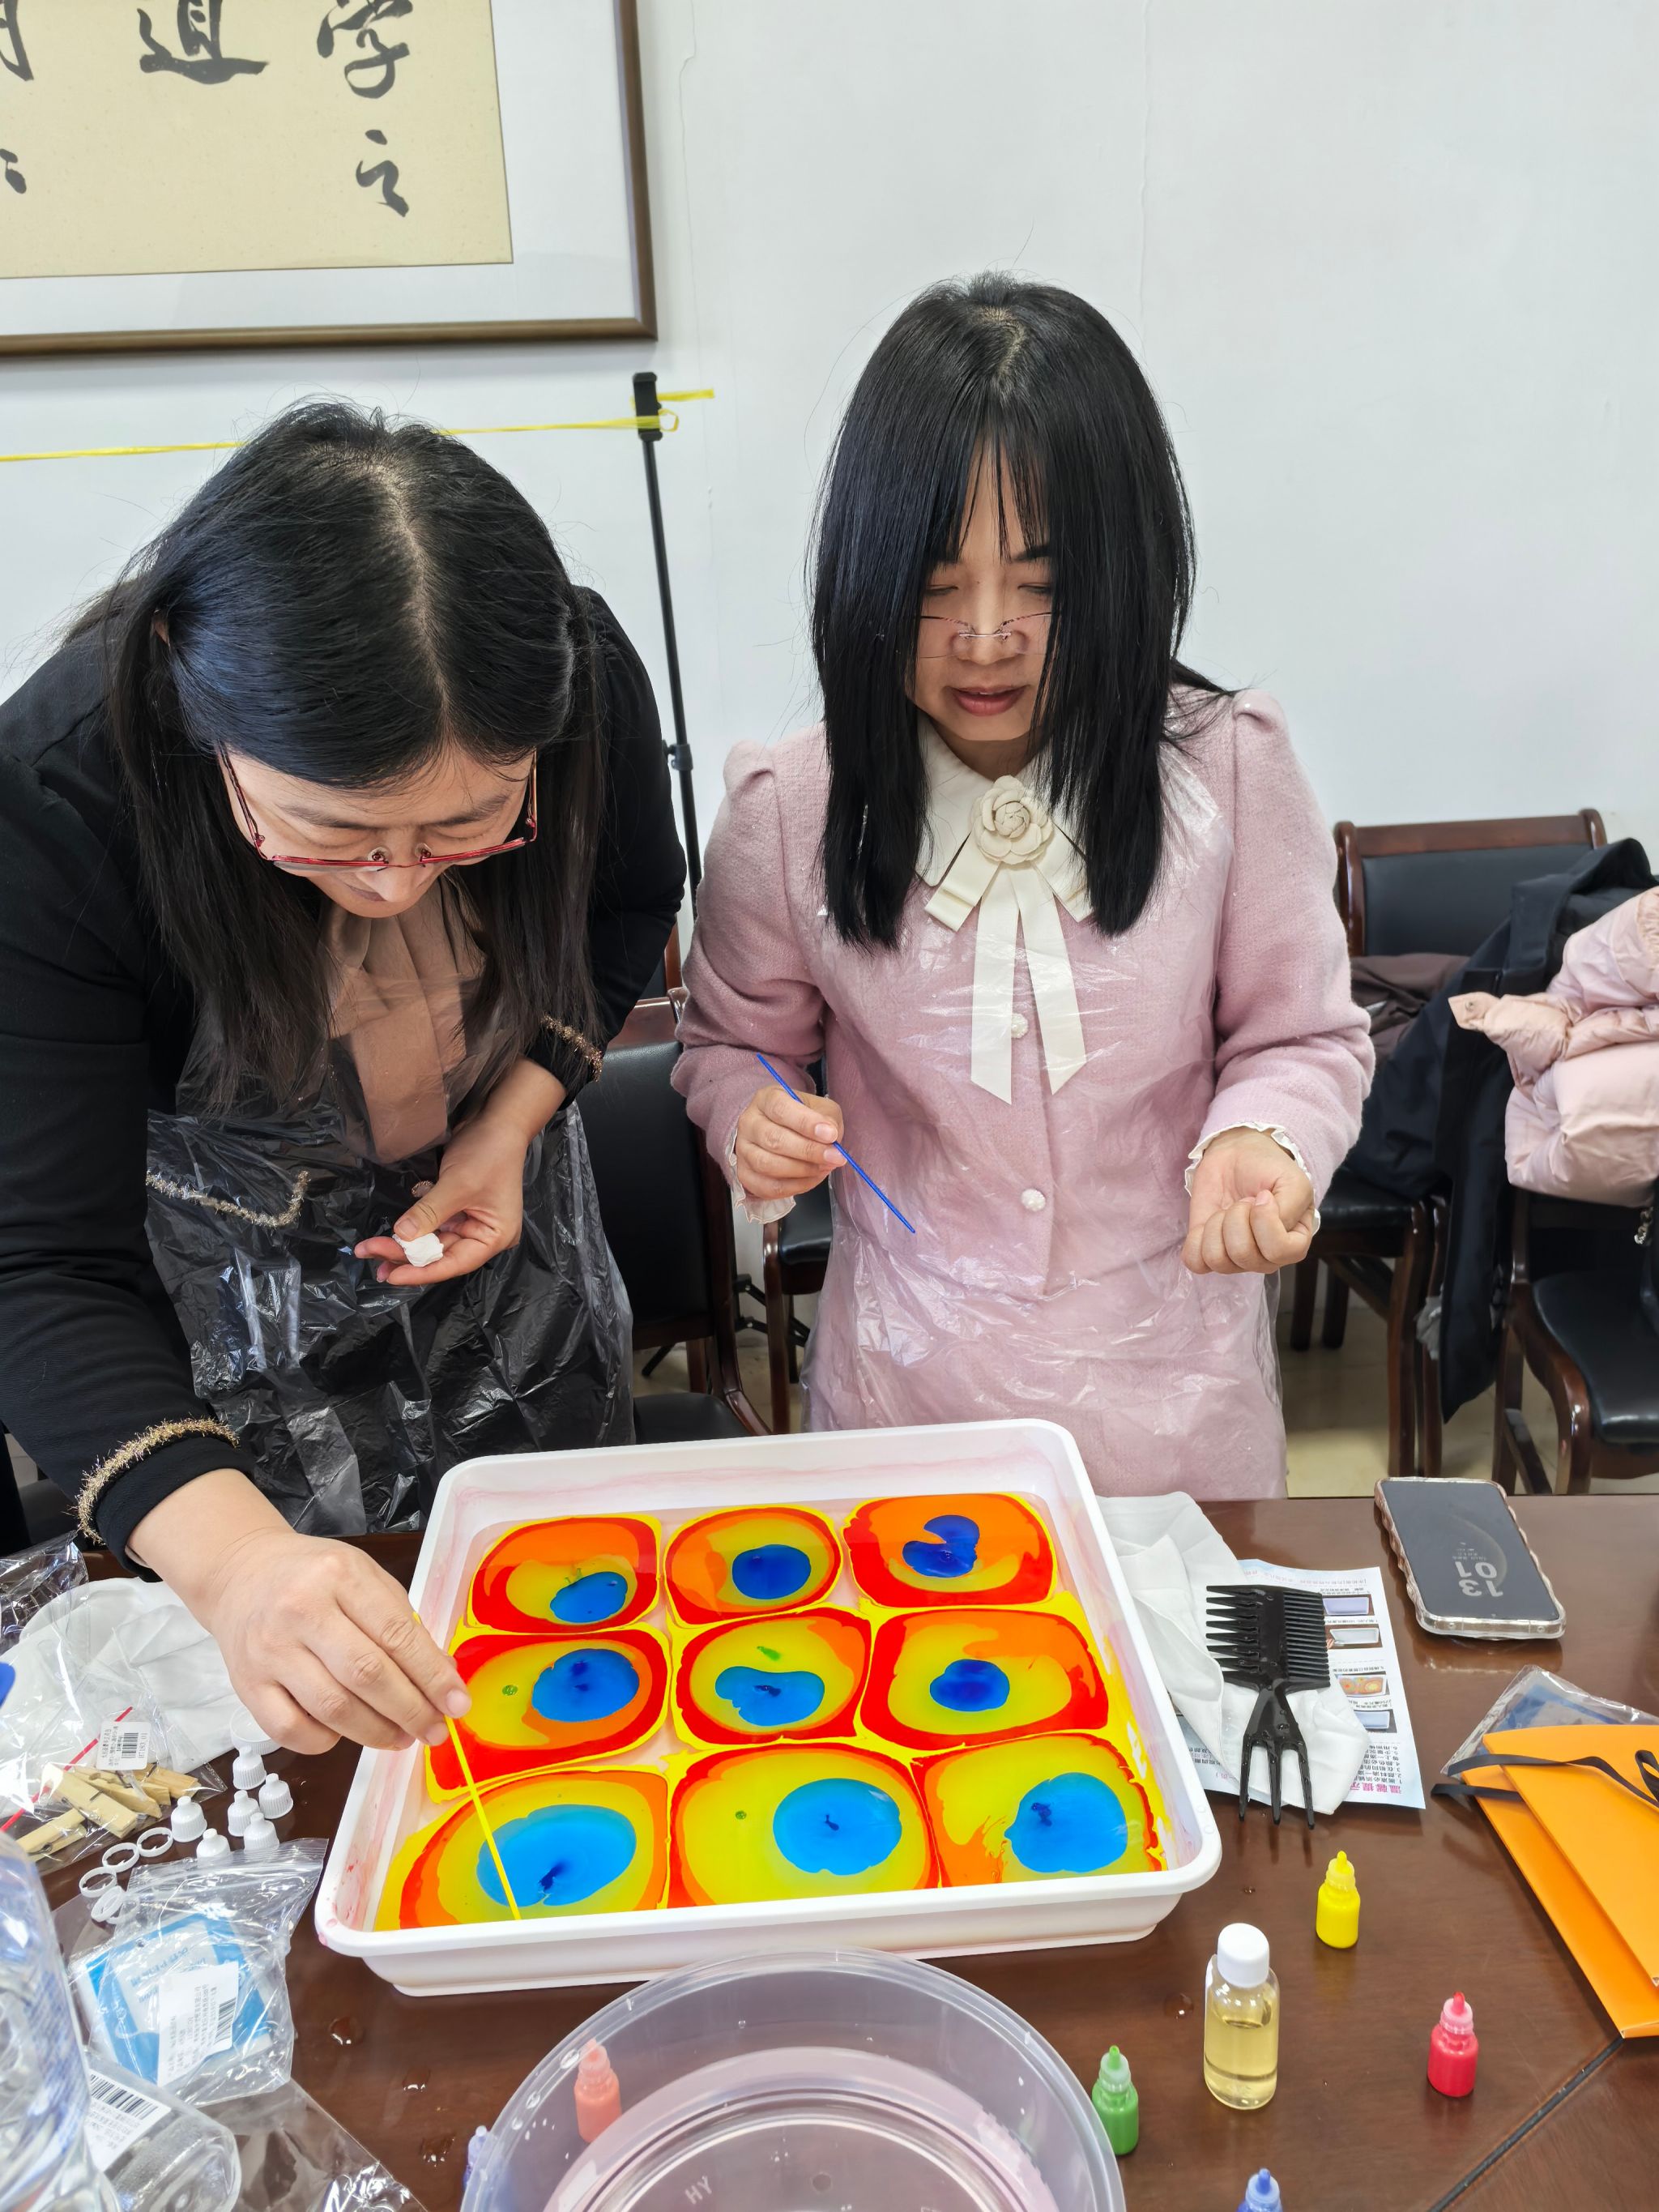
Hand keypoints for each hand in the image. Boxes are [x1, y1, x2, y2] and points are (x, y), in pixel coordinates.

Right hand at [131, 1471, 469, 1754]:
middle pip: (366, 1675)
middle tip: (435, 1730)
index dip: (432, 1675)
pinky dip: (327, 1741)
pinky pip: (292, 1731)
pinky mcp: (246, 1685)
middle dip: (410, 1710)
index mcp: (339, 1576)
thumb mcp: (364, 1577)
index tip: (458, 1704)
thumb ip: (402, 1623)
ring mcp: (270, 1651)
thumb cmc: (314, 1577)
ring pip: (332, 1708)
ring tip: (401, 1737)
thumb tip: (442, 1678)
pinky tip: (347, 1733)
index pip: (396, 1634)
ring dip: (376, 1733)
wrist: (240, 1574)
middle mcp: (301, 1611)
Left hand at [354, 1060, 563, 1285]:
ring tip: (373, 1250)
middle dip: (406, 1256)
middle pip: (441, 1254)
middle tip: (371, 1257)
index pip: (454, 1263)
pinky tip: (391, 1235)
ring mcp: (471, 1223)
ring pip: (434, 1242)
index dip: (421, 1271)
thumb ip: (428, 1213)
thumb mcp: (457, 1184)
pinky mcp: (458, 1210)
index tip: (391, 1275)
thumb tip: (400, 1236)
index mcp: (494, 1237)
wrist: (497, 1121)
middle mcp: (484, 1236)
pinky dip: (413, 1230)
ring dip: (405, 1244)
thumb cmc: (487, 1154)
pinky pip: (433, 1226)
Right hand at [734, 1082, 844, 1201]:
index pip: (781, 1109)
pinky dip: (794, 1186)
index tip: (830, 1134)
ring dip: (802, 1170)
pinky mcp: (745, 1174)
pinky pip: (768, 1186)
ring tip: (824, 1168)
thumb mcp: (821, 1109)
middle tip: (834, 1157)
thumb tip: (831, 1138)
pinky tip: (811, 1178)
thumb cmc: (803, 1119)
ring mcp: (743, 1150)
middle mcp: (749, 1122)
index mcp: (766, 1099)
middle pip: (774, 1139)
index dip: (806, 1123)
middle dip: (808, 1151)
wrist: (784, 1134)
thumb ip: (828, 1119)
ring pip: (768, 1165)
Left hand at [1182, 1127, 1315, 1275]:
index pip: (1278, 1251)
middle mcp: (1266, 1259)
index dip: (1265, 1221)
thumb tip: (1264, 1215)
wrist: (1237, 1156)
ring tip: (1228, 1210)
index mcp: (1293, 1245)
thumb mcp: (1293, 1181)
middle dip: (1237, 1217)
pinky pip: (1197, 1262)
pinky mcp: (1208, 1253)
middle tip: (1243, 1201)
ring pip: (1217, 1259)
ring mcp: (1236, 1260)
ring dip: (1217, 1225)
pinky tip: (1210, 1221)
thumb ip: (1290, 1206)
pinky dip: (1198, 1238)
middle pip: (1243, 1255)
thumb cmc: (1269, 1170)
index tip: (1263, 1196)